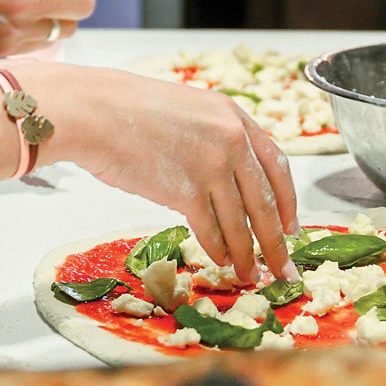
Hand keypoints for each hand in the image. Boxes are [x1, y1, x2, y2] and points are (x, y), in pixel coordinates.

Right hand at [36, 66, 299, 282]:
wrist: (95, 112)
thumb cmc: (128, 109)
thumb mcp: (188, 110)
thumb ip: (214, 137)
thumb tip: (226, 178)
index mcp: (234, 117)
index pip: (277, 165)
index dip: (287, 201)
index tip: (291, 226)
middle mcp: (231, 140)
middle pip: (266, 201)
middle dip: (277, 242)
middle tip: (285, 268)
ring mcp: (212, 166)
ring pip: (241, 222)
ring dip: (247, 254)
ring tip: (250, 275)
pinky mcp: (187, 190)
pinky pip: (211, 229)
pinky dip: (218, 250)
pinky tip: (221, 261)